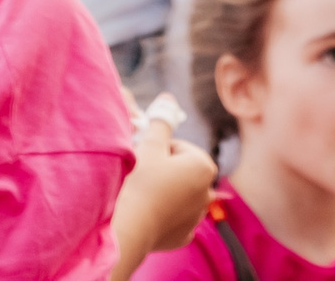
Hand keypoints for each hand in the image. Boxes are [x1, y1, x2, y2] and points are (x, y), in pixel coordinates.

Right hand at [111, 118, 215, 277]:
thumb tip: (168, 98)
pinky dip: (164, 214)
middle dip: (164, 170)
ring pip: (178, 194)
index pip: (179, 148)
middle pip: (181, 171)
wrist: (127, 227)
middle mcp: (207, 192)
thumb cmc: (139, 181)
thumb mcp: (150, 145)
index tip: (146, 160)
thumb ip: (162, 121)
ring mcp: (196, 216)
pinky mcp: (184, 236)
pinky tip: (148, 214)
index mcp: (204, 166)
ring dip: (165, 191)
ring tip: (144, 195)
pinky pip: (174, 218)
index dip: (159, 150)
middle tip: (142, 176)